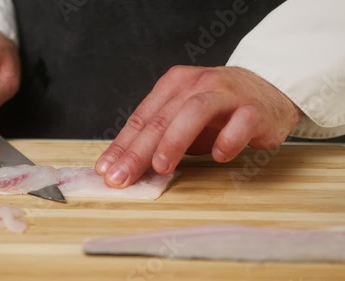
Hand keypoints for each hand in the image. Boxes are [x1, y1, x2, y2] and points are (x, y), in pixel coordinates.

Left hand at [95, 66, 301, 187]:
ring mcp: (226, 94)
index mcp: (173, 85)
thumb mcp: (181, 119)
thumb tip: (124, 167)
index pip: (141, 118)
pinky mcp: (254, 109)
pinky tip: (219, 156)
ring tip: (161, 167)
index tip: (105, 170)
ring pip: (194, 112)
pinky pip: (240, 123)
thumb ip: (157, 137)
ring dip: (175, 140)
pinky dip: (227, 140)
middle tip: (122, 177)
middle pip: (161, 118)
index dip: (122, 146)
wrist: (267, 89)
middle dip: (138, 151)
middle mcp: (197, 84)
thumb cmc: (217, 111)